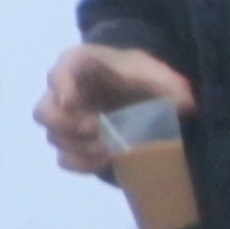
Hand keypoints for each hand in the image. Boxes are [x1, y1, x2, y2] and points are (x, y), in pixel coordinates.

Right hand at [38, 45, 194, 173]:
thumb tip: (184, 104)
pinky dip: (82, 163)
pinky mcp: (73, 144)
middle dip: (66, 123)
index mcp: (81, 65)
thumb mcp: (162, 77)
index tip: (71, 101)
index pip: (61, 69)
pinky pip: (65, 158)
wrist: (144, 92)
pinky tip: (105, 160)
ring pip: (54, 137)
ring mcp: (65, 121)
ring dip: (79, 146)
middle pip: (44, 110)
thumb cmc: (147, 78)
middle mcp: (63, 92)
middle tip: (94, 128)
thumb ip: (171, 87)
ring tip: (108, 149)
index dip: (61, 85)